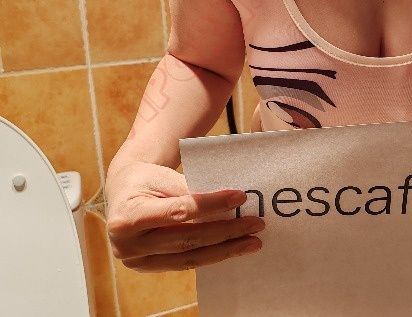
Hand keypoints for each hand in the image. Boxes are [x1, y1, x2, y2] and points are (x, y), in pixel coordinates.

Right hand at [104, 161, 264, 271]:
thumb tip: (228, 202)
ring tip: (252, 242)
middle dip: (226, 232)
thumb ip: (190, 191)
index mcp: (128, 217)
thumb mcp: (163, 177)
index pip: (179, 212)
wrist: (122, 192)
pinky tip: (232, 249)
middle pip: (187, 239)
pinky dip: (211, 255)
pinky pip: (184, 263)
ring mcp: (136, 261)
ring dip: (225, 250)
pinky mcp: (147, 267)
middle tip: (256, 224)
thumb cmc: (145, 180)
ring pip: (189, 257)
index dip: (211, 205)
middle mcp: (128, 244)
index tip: (240, 197)